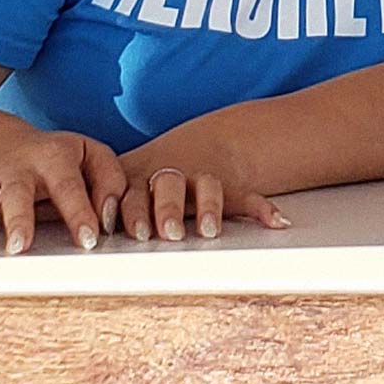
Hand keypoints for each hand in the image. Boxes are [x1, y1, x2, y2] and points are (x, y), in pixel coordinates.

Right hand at [0, 130, 125, 254]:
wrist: (16, 143)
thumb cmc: (65, 158)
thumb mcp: (95, 157)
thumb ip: (111, 183)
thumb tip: (110, 217)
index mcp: (56, 157)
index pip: (70, 186)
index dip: (80, 212)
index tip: (90, 240)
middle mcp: (21, 168)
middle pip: (19, 193)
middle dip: (18, 220)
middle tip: (18, 248)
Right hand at [118, 146, 287, 242]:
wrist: (183, 150)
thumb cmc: (206, 184)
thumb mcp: (232, 192)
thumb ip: (255, 206)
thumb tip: (283, 223)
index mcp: (199, 178)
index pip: (206, 188)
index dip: (208, 208)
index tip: (210, 230)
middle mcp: (170, 176)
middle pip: (170, 187)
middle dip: (170, 210)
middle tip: (171, 233)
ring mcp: (142, 181)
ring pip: (136, 194)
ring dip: (137, 213)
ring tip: (138, 233)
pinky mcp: (116, 189)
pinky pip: (108, 199)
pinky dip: (104, 210)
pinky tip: (100, 224)